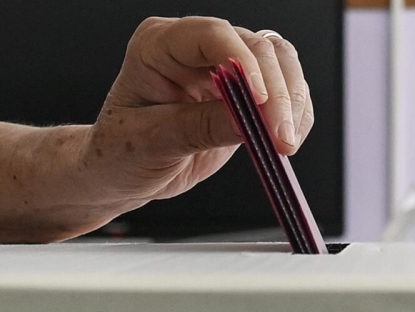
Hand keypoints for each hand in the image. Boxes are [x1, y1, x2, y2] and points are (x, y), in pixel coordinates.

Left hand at [85, 16, 315, 209]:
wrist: (123, 174)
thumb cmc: (120, 154)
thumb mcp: (151, 144)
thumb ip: (198, 128)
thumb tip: (248, 121)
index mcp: (158, 46)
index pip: (211, 36)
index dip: (243, 63)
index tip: (261, 102)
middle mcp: (193, 48)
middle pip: (254, 46)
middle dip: (276, 92)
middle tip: (281, 136)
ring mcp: (222, 66)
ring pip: (278, 60)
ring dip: (292, 100)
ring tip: (286, 142)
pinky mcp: (244, 92)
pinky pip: (283, 88)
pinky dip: (294, 113)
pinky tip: (287, 139)